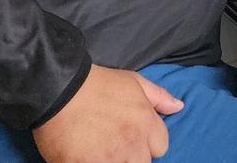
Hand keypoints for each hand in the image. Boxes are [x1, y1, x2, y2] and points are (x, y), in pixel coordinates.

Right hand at [33, 64, 181, 162]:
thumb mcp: (133, 81)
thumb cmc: (96, 84)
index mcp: (146, 124)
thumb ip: (159, 96)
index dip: (147, 143)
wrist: (58, 89)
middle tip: (114, 146)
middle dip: (132, 157)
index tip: (133, 138)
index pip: (161, 147)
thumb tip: (178, 106)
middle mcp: (132, 145)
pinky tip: (85, 156)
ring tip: (100, 150)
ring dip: (113, 161)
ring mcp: (108, 159)